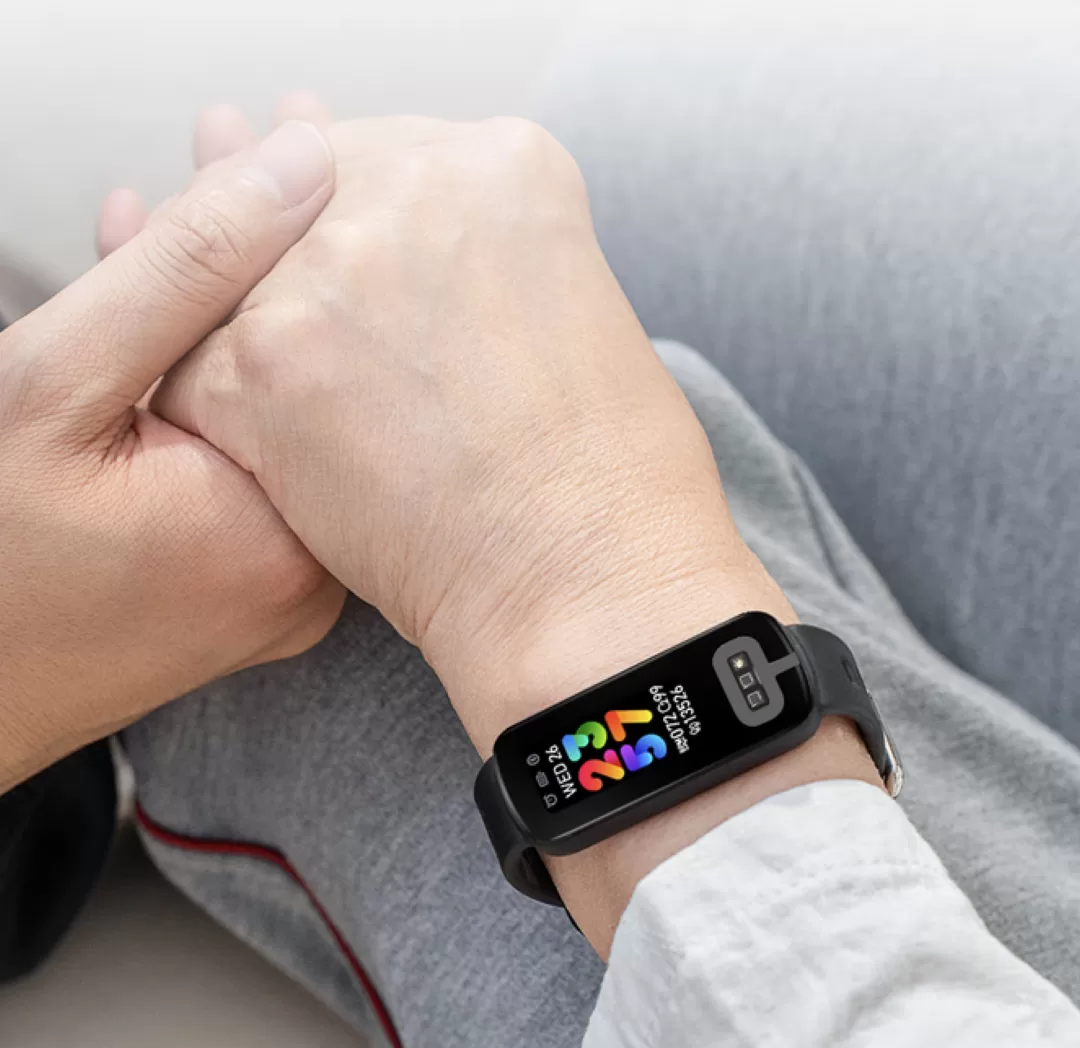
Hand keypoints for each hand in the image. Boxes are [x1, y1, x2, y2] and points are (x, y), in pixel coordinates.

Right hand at [0, 119, 343, 794]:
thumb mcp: (54, 389)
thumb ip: (181, 275)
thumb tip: (294, 164)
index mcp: (279, 528)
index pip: (343, 346)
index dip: (319, 222)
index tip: (301, 128)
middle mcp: (307, 567)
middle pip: (324, 377)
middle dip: (278, 251)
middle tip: (250, 144)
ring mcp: (284, 585)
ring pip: (288, 410)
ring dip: (245, 306)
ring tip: (210, 200)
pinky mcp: (253, 587)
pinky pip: (256, 458)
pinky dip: (223, 379)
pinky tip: (183, 312)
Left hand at [153, 113, 877, 945]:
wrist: (590, 591)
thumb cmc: (615, 486)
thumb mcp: (581, 314)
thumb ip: (485, 263)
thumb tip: (414, 285)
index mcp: (507, 164)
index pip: (389, 158)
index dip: (367, 226)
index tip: (365, 277)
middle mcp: (410, 186)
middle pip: (301, 198)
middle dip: (302, 268)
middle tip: (324, 351)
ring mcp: (328, 269)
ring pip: (235, 277)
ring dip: (250, 338)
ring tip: (305, 417)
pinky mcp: (261, 365)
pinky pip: (196, 364)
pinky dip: (220, 413)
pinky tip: (275, 460)